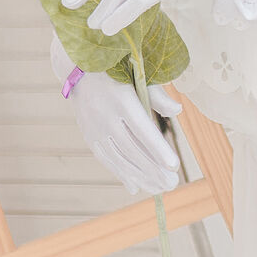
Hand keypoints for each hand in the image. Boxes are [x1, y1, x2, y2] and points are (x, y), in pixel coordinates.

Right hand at [51, 33, 181, 194]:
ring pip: (119, 158)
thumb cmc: (118, 68)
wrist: (79, 67)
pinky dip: (121, 173)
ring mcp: (94, 128)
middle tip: (173, 184)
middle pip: (133, 149)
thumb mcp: (138, 74)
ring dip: (141, 176)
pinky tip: (135, 187)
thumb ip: (158, 95)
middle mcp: (105, 117)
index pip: (142, 130)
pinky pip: (106, 159)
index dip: (158, 148)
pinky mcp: (88, 135)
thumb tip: (178, 111)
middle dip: (153, 169)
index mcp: (121, 100)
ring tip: (160, 189)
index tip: (174, 165)